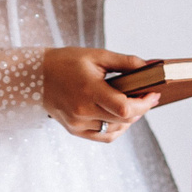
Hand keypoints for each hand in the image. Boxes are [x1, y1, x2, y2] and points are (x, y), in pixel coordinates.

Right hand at [41, 47, 159, 142]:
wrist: (37, 76)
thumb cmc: (67, 62)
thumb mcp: (97, 55)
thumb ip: (125, 62)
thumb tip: (150, 67)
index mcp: (89, 90)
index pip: (124, 107)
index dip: (144, 103)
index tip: (154, 93)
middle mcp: (83, 111)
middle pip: (123, 119)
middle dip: (142, 108)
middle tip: (148, 96)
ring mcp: (78, 123)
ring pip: (115, 129)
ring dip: (130, 119)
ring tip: (133, 103)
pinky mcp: (74, 130)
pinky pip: (103, 136)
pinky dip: (116, 128)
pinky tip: (120, 116)